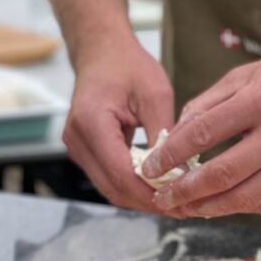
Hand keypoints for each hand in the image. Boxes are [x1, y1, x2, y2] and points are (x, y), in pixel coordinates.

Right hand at [63, 33, 174, 209]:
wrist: (101, 52)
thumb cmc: (127, 65)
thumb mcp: (156, 93)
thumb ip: (164, 134)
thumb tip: (178, 172)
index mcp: (91, 121)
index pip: (120, 173)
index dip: (150, 193)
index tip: (180, 201)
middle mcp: (78, 139)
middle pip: (113, 187)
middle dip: (148, 201)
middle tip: (183, 208)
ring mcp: (77, 148)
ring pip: (110, 188)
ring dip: (141, 198)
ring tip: (175, 201)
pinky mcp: (85, 151)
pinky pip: (108, 178)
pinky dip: (133, 186)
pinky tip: (158, 187)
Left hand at [141, 25, 260, 217]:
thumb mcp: (248, 74)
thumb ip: (208, 103)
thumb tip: (175, 134)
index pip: (204, 134)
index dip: (172, 154)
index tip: (152, 166)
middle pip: (222, 174)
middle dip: (185, 191)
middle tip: (162, 197)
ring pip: (245, 198)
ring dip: (209, 207)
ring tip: (186, 207)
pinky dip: (240, 206)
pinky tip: (220, 204)